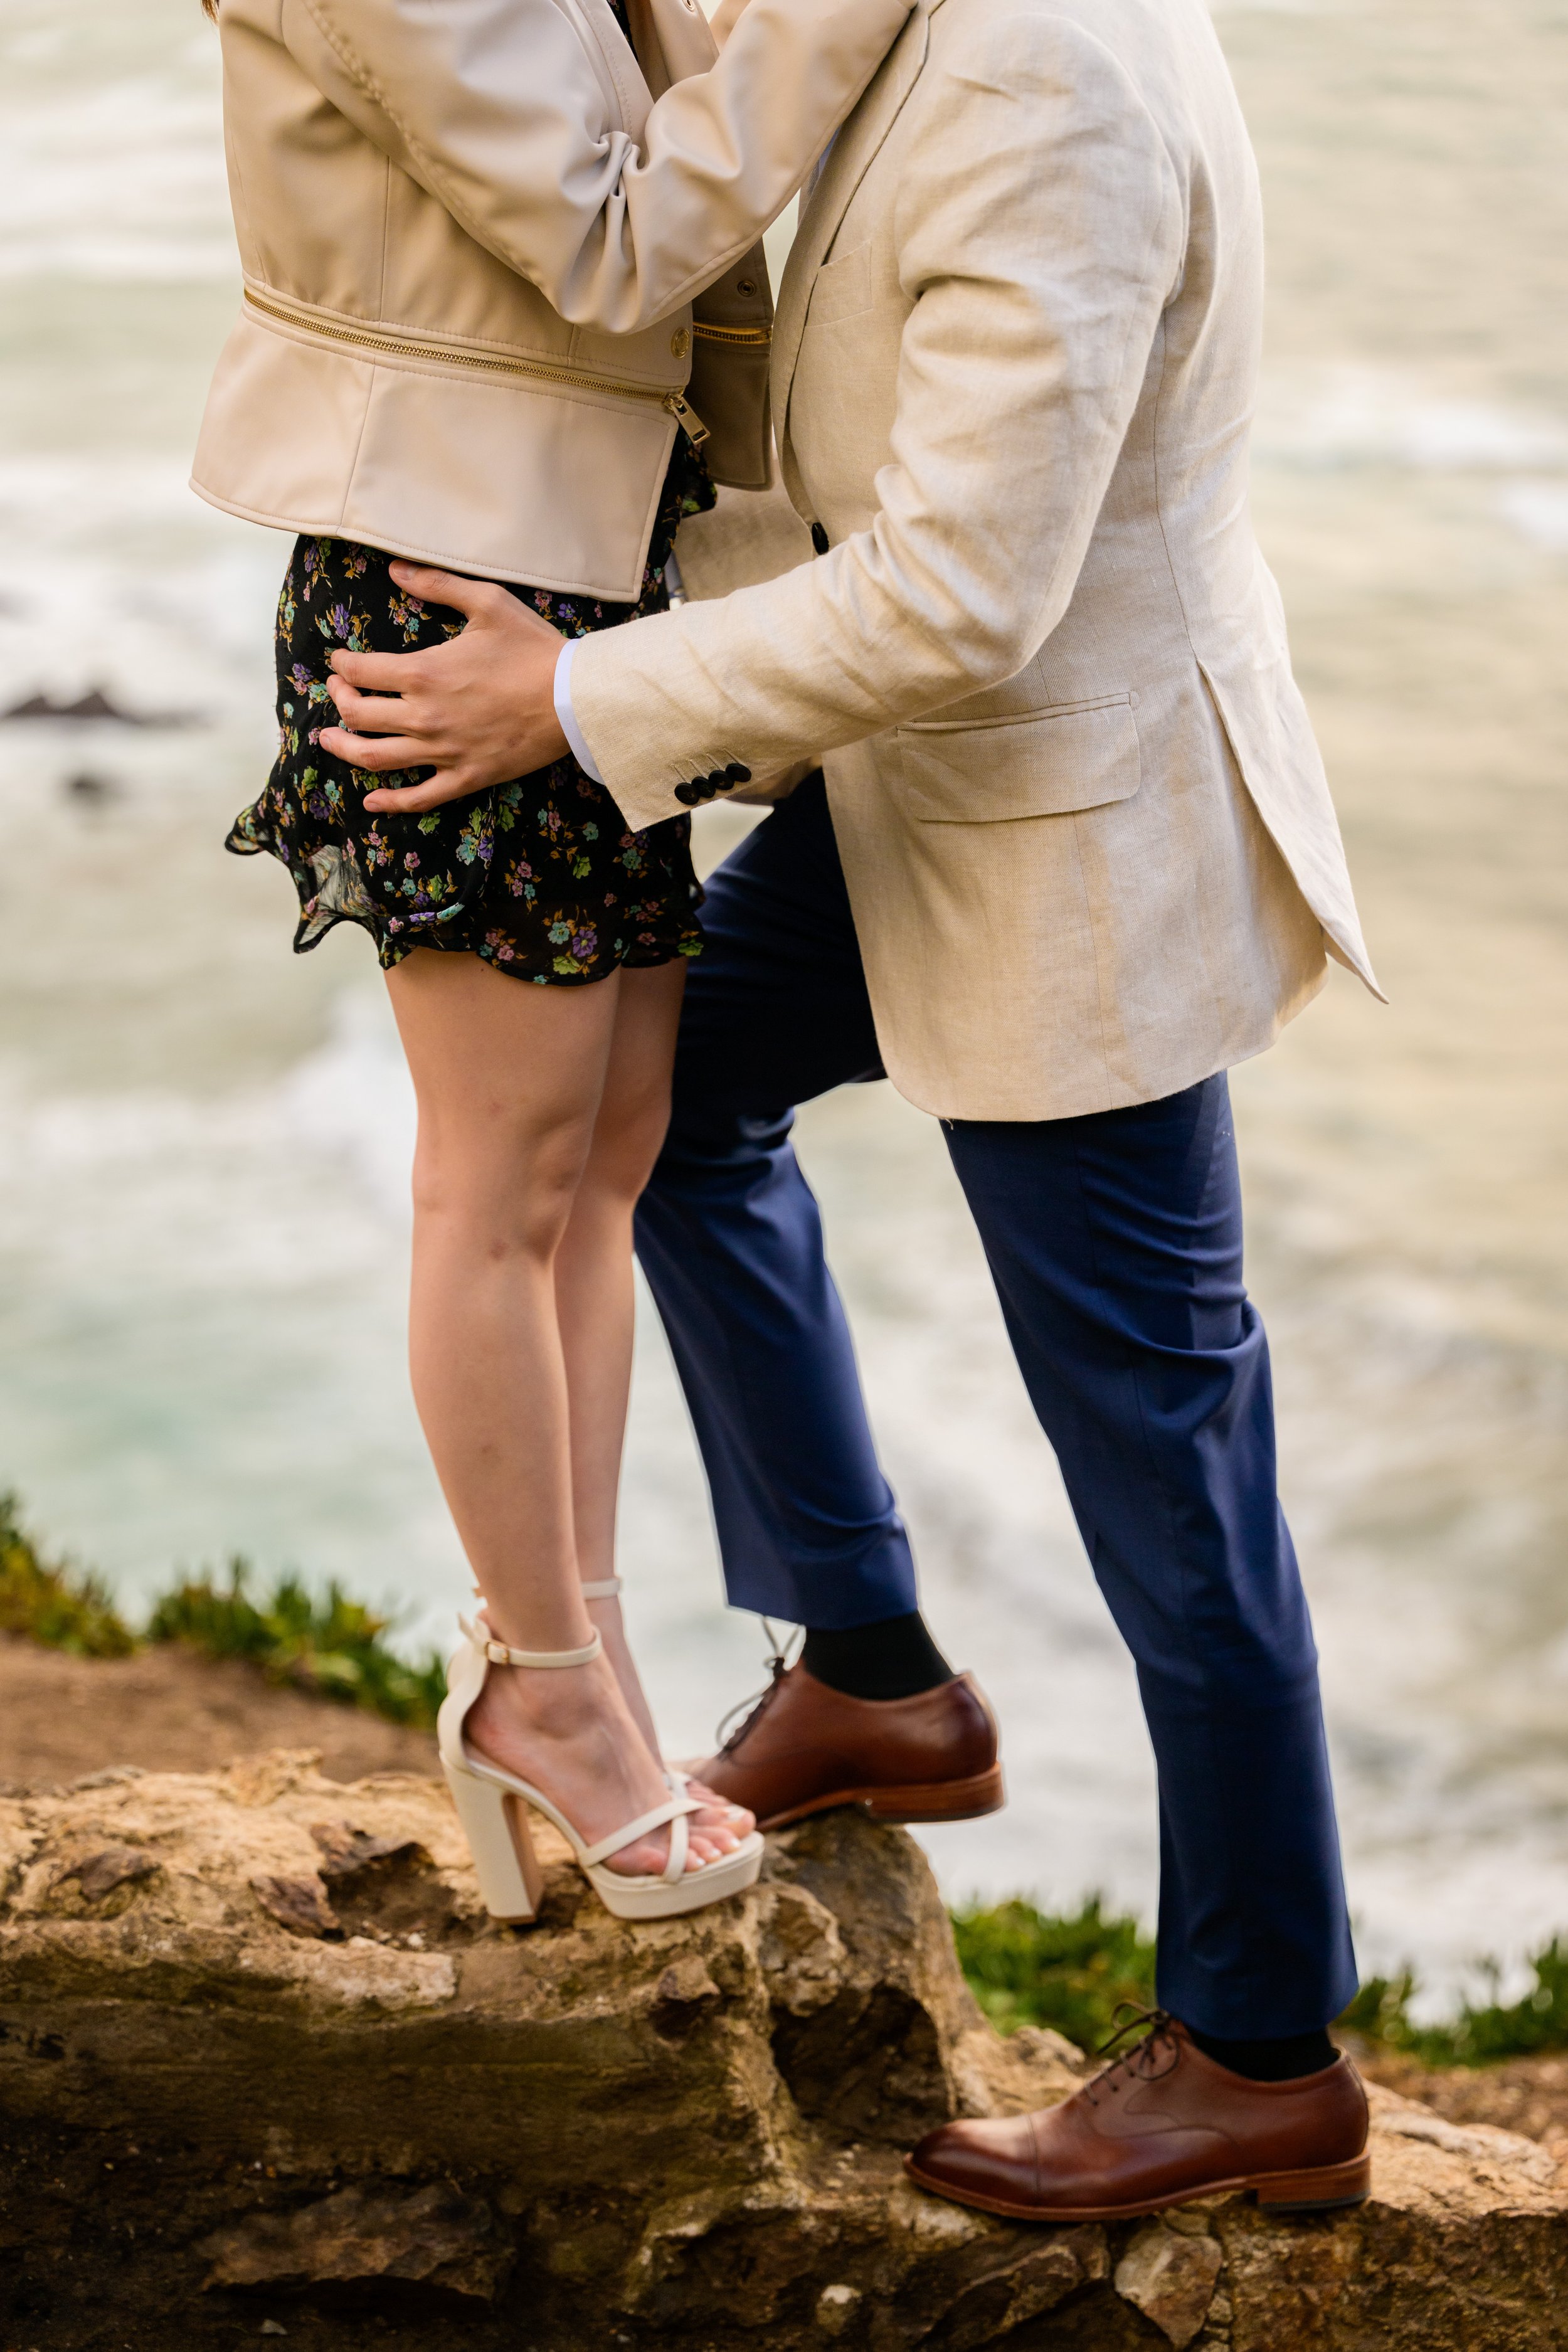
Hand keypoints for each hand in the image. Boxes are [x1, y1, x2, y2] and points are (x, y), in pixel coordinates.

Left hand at [316, 562, 569, 813]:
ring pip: (375, 758)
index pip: (360, 671)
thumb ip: (437, 585)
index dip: (342, 664)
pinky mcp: (465, 777)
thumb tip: (395, 569)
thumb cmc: (533, 648)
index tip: (341, 661)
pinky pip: (419, 797)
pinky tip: (372, 800)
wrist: (574, 698)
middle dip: (339, 700)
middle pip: (357, 715)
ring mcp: (442, 752)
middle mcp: (423, 717)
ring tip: (330, 741)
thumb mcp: (487, 602)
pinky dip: (390, 801)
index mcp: (423, 673)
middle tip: (339, 692)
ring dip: (344, 749)